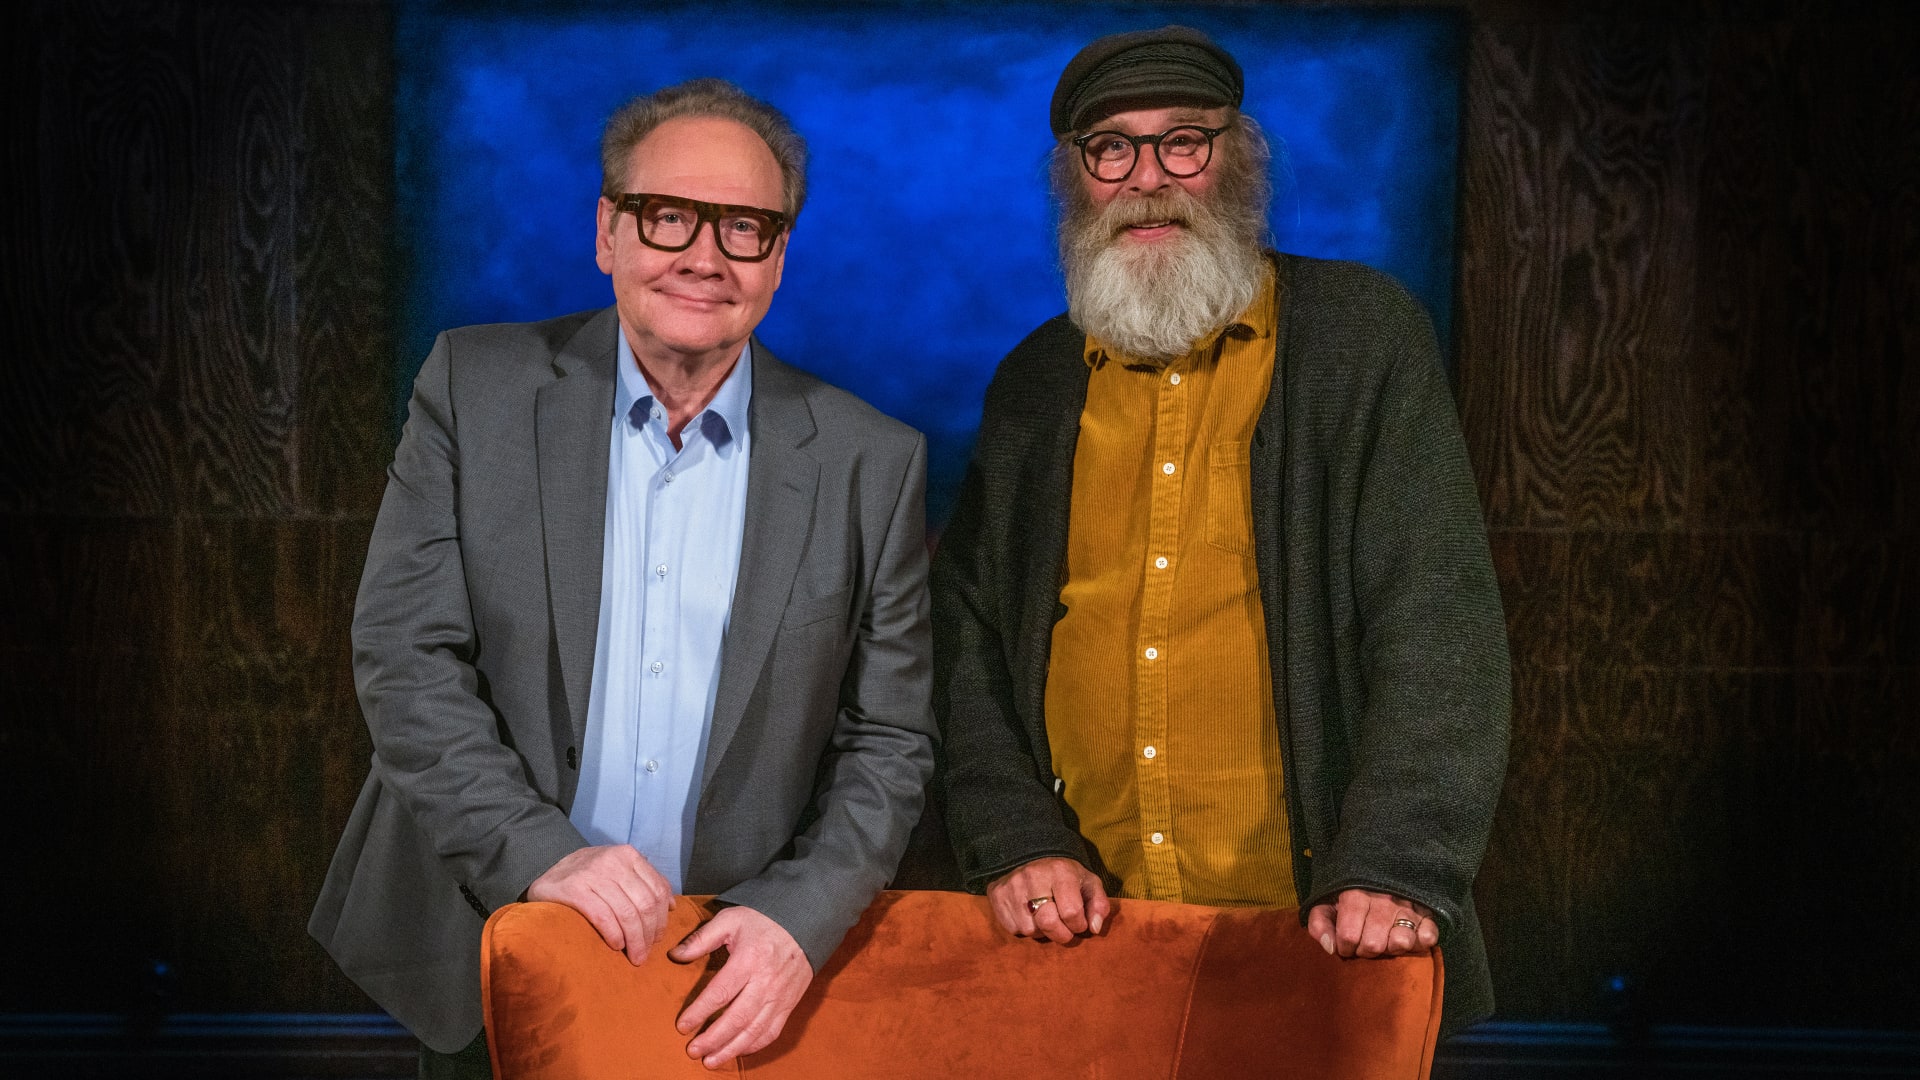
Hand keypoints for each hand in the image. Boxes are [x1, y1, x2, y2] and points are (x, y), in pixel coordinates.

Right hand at [525, 845, 673, 965]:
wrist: (546, 876)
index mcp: (628, 855)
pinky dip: (614, 935)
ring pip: (627, 913)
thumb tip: (672, 906)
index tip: (657, 939)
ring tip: (635, 957)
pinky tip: (616, 946)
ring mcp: (593, 873)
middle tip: (645, 954)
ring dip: (635, 941)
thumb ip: (645, 882)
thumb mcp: (618, 871)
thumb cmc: (588, 878)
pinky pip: (603, 917)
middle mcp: (613, 860)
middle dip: (649, 934)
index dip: (662, 919)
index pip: (658, 890)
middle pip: (645, 904)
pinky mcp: (574, 889)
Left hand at [669, 906, 812, 1068]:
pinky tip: (737, 1051)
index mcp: (749, 960)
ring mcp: (779, 996)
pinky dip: (753, 1046)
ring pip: (754, 1031)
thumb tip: (675, 956)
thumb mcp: (731, 919)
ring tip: (710, 1061)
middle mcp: (765, 982)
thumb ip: (702, 938)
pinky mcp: (789, 1004)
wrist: (805, 922)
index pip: (720, 993)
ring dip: (731, 1049)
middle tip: (692, 1050)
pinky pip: (771, 1031)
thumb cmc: (763, 920)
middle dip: (713, 1039)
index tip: (682, 1026)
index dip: (699, 1012)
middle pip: (737, 1019)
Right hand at [985, 857, 1110, 943]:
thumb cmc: (1065, 876)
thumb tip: (1094, 928)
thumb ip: (1099, 905)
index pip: (1071, 912)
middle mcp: (1033, 876)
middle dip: (1061, 935)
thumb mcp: (1088, 883)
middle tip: (1064, 931)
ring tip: (1045, 917)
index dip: (1079, 925)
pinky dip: (1024, 928)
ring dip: (1042, 931)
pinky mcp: (997, 895)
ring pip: (1030, 929)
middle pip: (1048, 923)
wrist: (1031, 856)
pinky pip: (1013, 928)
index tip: (1079, 923)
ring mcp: (1012, 886)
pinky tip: (1029, 914)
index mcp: (1060, 871)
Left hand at [1306, 888, 1438, 957]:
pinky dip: (1422, 940)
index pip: (1348, 936)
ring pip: (1401, 941)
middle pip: (1373, 944)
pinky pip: (1429, 934)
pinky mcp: (1426, 911)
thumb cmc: (1348, 894)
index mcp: (1356, 895)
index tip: (1345, 944)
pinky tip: (1412, 938)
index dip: (1344, 947)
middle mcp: (1383, 900)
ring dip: (1391, 947)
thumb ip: (1319, 923)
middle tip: (1364, 942)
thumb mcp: (1326, 903)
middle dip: (1365, 950)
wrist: (1377, 868)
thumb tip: (1330, 948)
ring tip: (1385, 940)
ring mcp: (1406, 905)